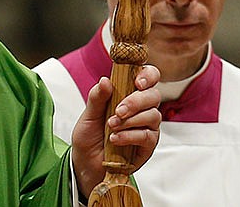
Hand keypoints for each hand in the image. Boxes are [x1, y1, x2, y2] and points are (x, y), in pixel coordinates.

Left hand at [70, 65, 160, 197]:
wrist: (86, 163)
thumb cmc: (89, 136)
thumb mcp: (88, 115)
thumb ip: (97, 97)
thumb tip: (105, 80)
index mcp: (128, 94)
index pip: (148, 77)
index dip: (147, 76)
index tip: (137, 82)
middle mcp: (141, 109)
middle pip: (154, 95)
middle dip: (136, 101)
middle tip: (118, 110)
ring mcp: (147, 127)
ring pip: (153, 115)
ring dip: (130, 120)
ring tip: (111, 126)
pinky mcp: (148, 146)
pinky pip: (148, 136)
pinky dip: (130, 136)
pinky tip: (115, 139)